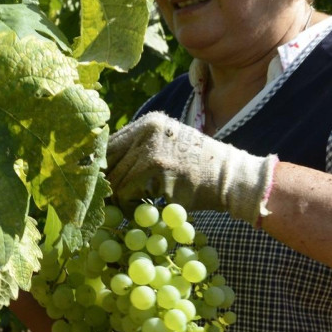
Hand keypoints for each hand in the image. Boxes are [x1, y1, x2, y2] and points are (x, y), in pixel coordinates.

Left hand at [105, 112, 277, 223]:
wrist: (232, 178)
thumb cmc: (198, 167)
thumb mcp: (169, 145)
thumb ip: (139, 148)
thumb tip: (100, 165)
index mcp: (148, 122)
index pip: (108, 143)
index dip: (99, 166)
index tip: (99, 183)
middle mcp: (147, 130)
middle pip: (106, 160)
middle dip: (104, 183)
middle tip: (107, 199)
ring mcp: (152, 149)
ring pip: (114, 179)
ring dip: (118, 198)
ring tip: (129, 205)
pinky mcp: (158, 171)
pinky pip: (126, 193)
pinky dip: (129, 206)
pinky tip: (142, 209)